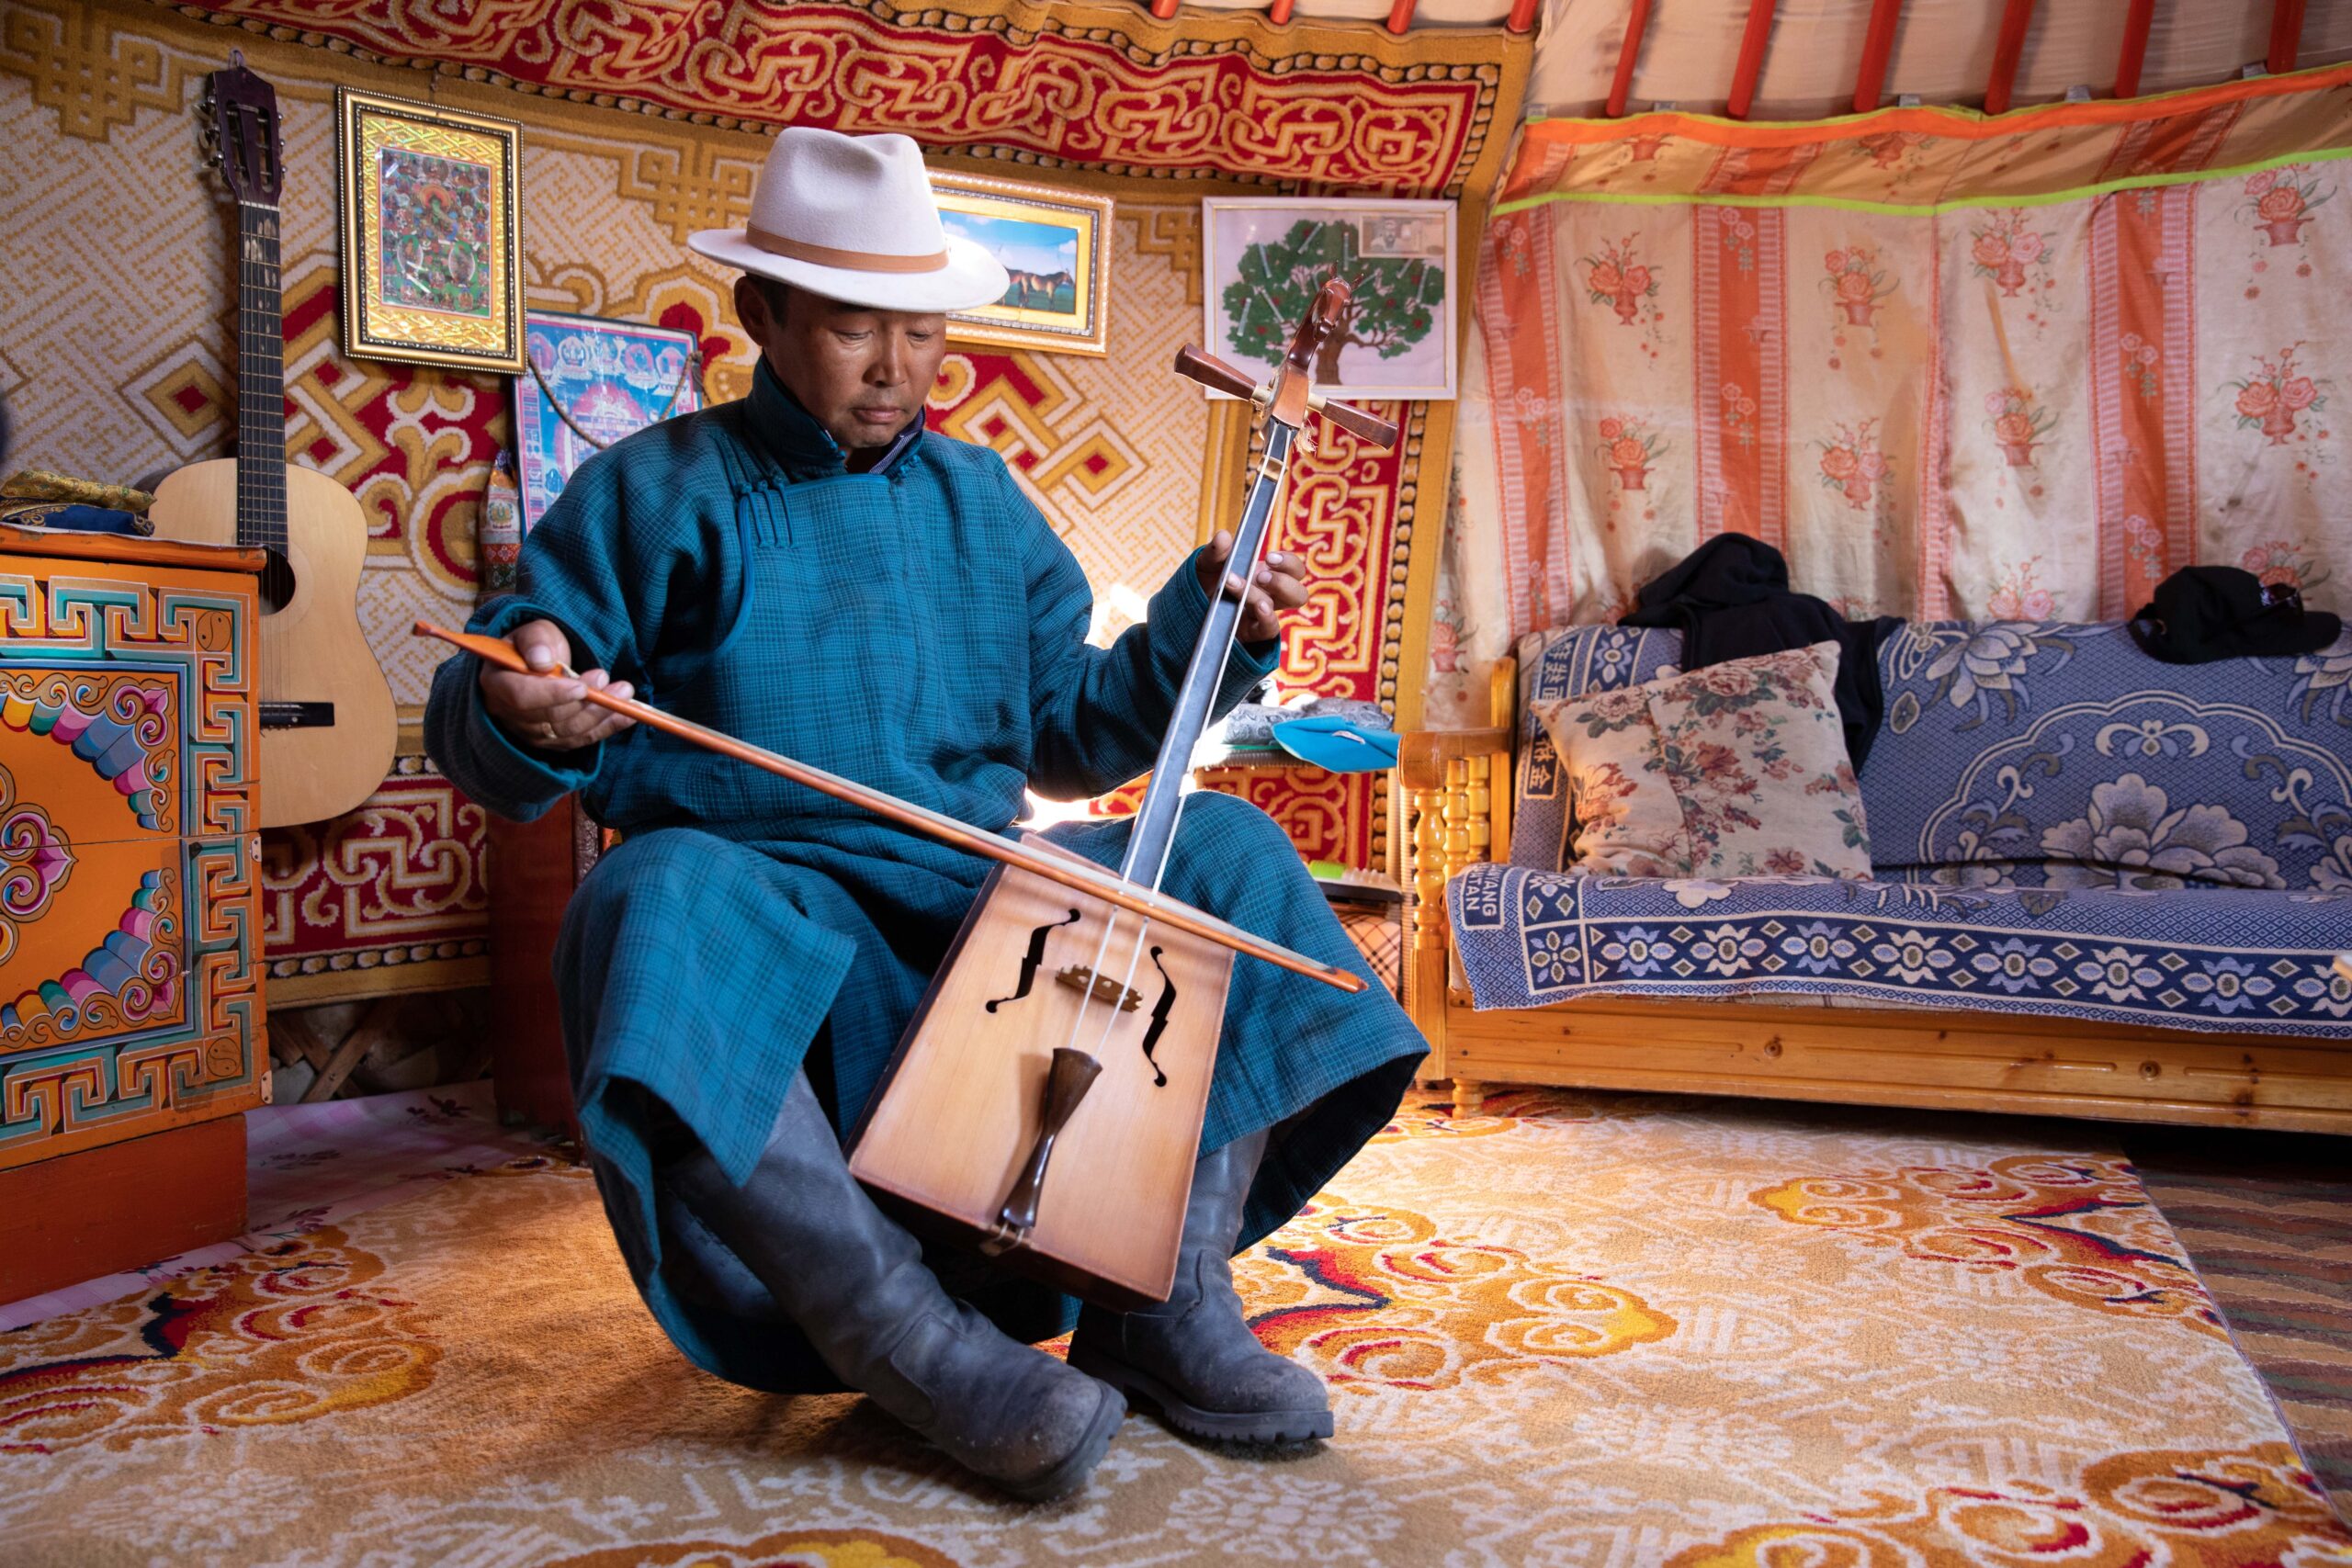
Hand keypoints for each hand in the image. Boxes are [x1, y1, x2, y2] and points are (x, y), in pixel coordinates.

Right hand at [477, 619, 635, 751]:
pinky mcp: (552, 741)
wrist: (542, 662)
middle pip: (549, 719)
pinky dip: (607, 728)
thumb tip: (542, 661)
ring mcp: (530, 732)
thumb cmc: (536, 645)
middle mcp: (508, 714)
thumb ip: (536, 641)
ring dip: (600, 714)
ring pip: (568, 732)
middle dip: (584, 702)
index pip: (521, 697)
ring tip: (624, 692)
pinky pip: (581, 740)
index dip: (551, 695)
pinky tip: (628, 715)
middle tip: (607, 680)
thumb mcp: (535, 631)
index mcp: (496, 683)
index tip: (580, 687)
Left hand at [1196, 530, 1308, 643]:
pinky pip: (1269, 629)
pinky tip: (1258, 608)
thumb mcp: (1206, 564)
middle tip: (1260, 576)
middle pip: (1298, 593)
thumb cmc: (1203, 584)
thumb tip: (1224, 536)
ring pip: (1283, 612)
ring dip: (1267, 595)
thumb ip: (1215, 552)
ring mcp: (1261, 616)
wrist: (1185, 609)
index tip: (1269, 557)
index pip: (1293, 569)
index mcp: (1264, 575)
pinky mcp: (1251, 633)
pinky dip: (1268, 618)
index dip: (1288, 562)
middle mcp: (1269, 596)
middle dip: (1284, 582)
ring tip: (1245, 589)